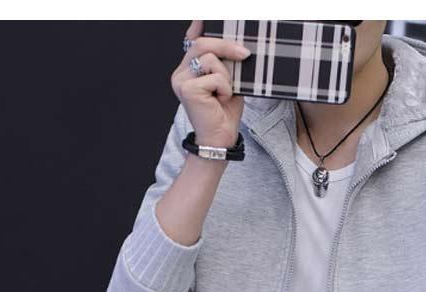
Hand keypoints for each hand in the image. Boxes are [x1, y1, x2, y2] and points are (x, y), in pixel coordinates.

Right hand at [170, 20, 250, 147]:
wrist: (220, 139)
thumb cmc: (224, 112)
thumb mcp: (229, 81)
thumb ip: (226, 62)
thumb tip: (237, 43)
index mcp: (188, 69)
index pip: (193, 40)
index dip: (200, 26)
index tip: (205, 17)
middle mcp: (180, 72)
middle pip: (203, 43)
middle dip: (226, 46)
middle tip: (245, 54)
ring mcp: (181, 80)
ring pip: (210, 58)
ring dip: (226, 76)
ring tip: (225, 93)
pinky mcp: (186, 89)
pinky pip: (214, 76)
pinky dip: (225, 88)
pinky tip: (221, 100)